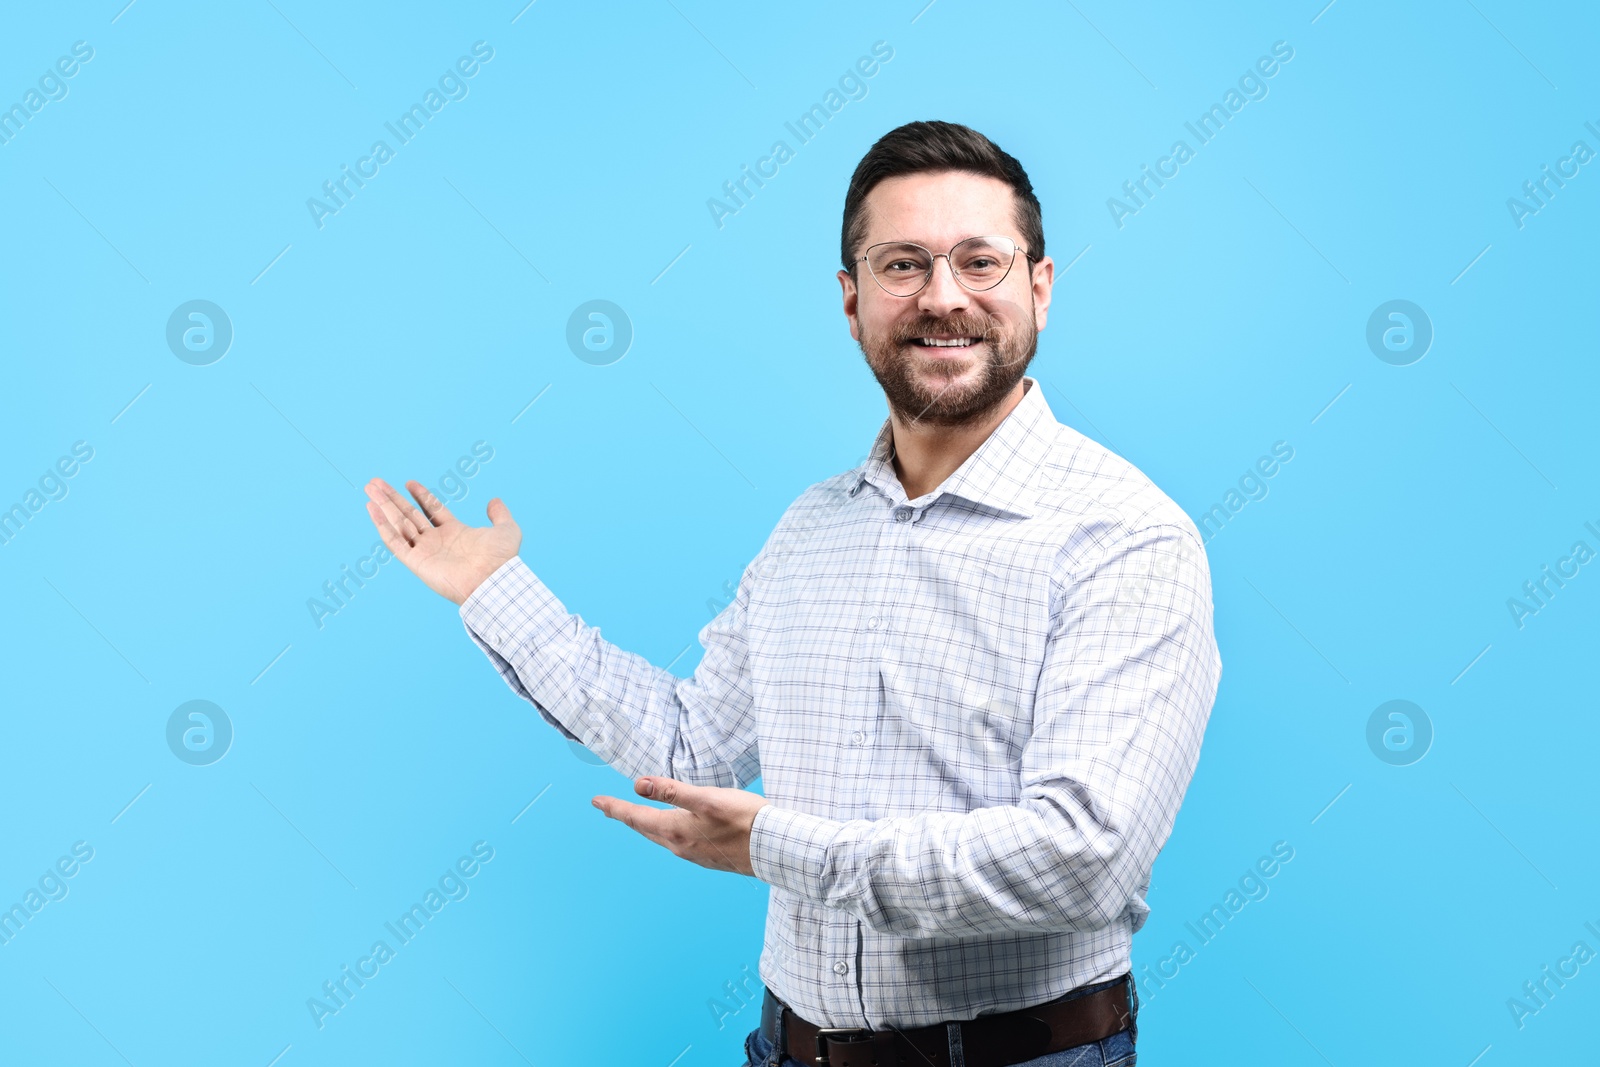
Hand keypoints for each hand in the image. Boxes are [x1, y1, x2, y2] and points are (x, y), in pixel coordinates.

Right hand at [364, 477, 521, 605]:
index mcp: (454, 532)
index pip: (432, 510)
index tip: (409, 482)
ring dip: (383, 506)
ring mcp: (424, 551)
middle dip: (393, 498)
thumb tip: (495, 500)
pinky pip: (394, 542)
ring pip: (398, 524)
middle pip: (409, 514)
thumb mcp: (506, 530)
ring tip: (370, 489)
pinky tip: (372, 510)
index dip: (420, 496)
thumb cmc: (501, 560)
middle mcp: (436, 541)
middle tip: (376, 483)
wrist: (493, 581)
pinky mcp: (416, 562)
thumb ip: (500, 514)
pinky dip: (382, 526)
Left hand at [592, 777, 770, 876]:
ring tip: (636, 817)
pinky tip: (672, 830)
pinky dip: (665, 832)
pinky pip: (678, 843)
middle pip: (645, 829)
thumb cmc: (744, 820)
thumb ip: (671, 791)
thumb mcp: (706, 798)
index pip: (635, 817)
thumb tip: (638, 785)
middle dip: (626, 816)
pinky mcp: (708, 857)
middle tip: (609, 808)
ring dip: (645, 825)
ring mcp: (694, 854)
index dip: (614, 808)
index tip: (596, 801)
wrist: (774, 848)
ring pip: (660, 837)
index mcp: (675, 831)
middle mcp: (680, 847)